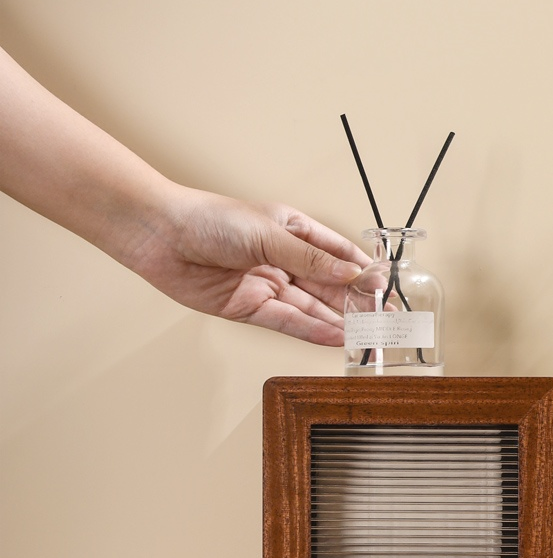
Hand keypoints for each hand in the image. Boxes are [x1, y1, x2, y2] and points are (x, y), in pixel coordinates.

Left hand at [126, 189, 369, 345]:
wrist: (161, 235)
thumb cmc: (210, 219)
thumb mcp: (270, 234)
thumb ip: (311, 260)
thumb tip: (351, 274)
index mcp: (293, 231)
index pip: (338, 254)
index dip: (362, 271)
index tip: (385, 287)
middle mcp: (284, 261)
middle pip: (328, 286)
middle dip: (356, 303)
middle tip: (384, 321)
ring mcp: (268, 286)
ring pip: (311, 308)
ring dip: (339, 322)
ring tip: (366, 335)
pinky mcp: (249, 309)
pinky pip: (287, 322)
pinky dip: (311, 331)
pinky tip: (335, 338)